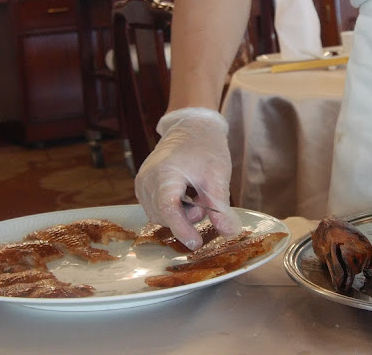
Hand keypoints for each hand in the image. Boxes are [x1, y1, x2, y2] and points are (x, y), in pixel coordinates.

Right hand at [135, 108, 241, 249]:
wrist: (191, 127)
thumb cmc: (205, 147)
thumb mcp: (217, 176)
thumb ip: (220, 207)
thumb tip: (229, 233)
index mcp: (164, 174)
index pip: (168, 209)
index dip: (182, 229)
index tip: (196, 243)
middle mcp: (146, 181)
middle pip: (166, 216)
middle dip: (190, 215)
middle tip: (206, 197)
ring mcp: (142, 185)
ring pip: (162, 216)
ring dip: (183, 213)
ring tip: (197, 192)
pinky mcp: (144, 188)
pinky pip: (159, 210)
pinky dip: (176, 208)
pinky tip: (187, 193)